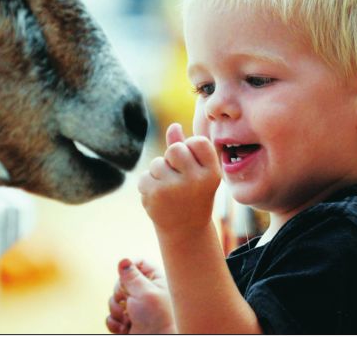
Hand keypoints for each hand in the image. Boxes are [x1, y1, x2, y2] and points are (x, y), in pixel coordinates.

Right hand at [106, 258, 174, 333]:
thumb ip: (132, 275)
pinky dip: (115, 323)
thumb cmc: (156, 319)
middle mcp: (145, 293)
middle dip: (120, 294)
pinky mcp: (126, 322)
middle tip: (129, 303)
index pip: (139, 263)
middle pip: (121, 282)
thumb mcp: (145, 292)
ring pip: (114, 300)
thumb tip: (123, 259)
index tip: (127, 278)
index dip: (129, 269)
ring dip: (117, 311)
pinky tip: (125, 328)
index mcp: (156, 281)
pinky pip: (111, 316)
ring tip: (128, 320)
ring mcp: (134, 309)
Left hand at [138, 123, 220, 239]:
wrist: (185, 230)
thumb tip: (173, 125)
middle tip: (179, 178)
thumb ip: (186, 148)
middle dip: (172, 160)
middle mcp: (195, 179)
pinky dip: (149, 185)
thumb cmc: (194, 195)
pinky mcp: (155, 194)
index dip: (191, 149)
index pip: (197, 141)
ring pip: (157, 163)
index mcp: (211, 173)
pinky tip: (160, 199)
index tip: (193, 165)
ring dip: (160, 174)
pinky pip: (145, 176)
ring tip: (170, 191)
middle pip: (175, 148)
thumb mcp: (198, 172)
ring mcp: (174, 187)